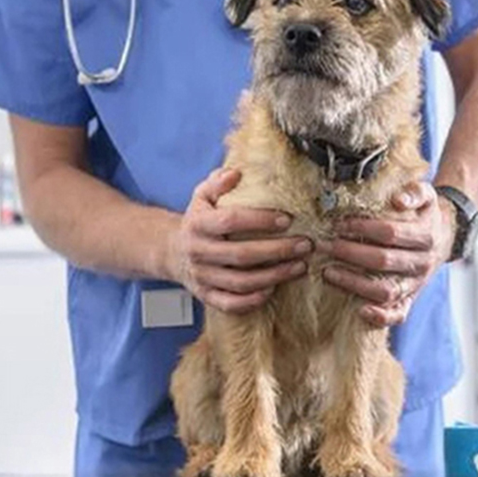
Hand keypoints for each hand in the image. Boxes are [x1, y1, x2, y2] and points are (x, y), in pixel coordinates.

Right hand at [167, 168, 312, 313]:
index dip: (260, 220)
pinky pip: (230, 303)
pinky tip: (274, 289)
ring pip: (240, 282)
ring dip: (274, 276)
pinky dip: (253, 299)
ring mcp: (201, 276)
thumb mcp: (202, 196)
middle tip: (306, 245)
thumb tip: (235, 173)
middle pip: (241, 255)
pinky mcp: (206, 295)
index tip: (288, 219)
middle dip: (278, 250)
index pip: (230, 221)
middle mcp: (198, 251)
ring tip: (300, 267)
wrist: (171, 251)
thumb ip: (218, 183)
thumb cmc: (198, 220)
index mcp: (198, 224)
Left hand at [319, 182, 455, 327]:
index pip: (390, 233)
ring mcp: (416, 284)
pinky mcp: (411, 298)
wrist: (446, 237)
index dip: (363, 228)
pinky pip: (399, 314)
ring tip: (328, 272)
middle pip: (383, 261)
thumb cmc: (426, 215)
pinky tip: (359, 311)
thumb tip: (398, 200)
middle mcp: (422, 263)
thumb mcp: (427, 195)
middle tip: (325, 246)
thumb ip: (415, 192)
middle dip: (350, 253)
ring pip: (386, 291)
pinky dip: (381, 317)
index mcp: (426, 236)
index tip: (339, 224)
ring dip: (354, 283)